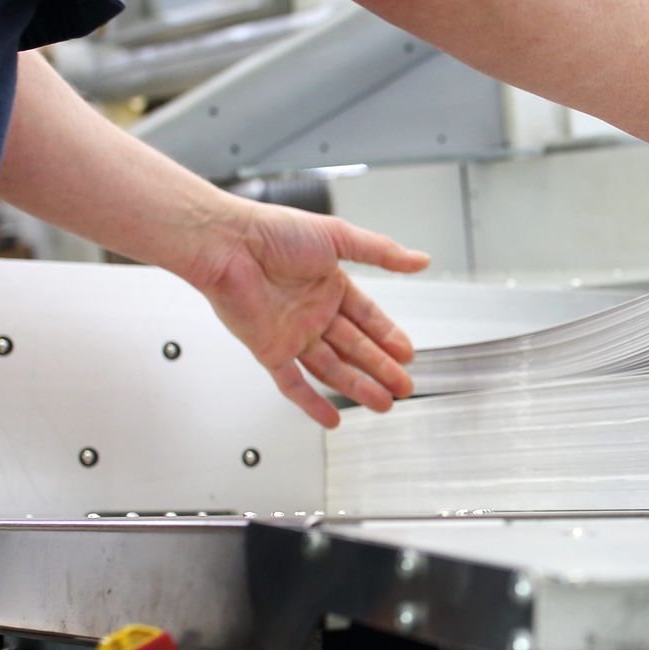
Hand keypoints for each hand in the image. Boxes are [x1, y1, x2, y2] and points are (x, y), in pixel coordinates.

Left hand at [190, 201, 430, 426]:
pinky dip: (311, 403)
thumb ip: (381, 252)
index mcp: (329, 285)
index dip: (388, 336)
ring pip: (332, 368)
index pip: (367, 317)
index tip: (407, 353)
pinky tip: (331, 418)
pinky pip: (292, 383)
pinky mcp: (269, 349)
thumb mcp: (338, 236)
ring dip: (358, 386)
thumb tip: (420, 260)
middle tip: (403, 386)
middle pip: (355, 347)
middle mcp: (312, 312)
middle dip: (381, 368)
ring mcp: (291, 333)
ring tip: (383, 403)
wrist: (228, 245)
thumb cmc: (273, 232)